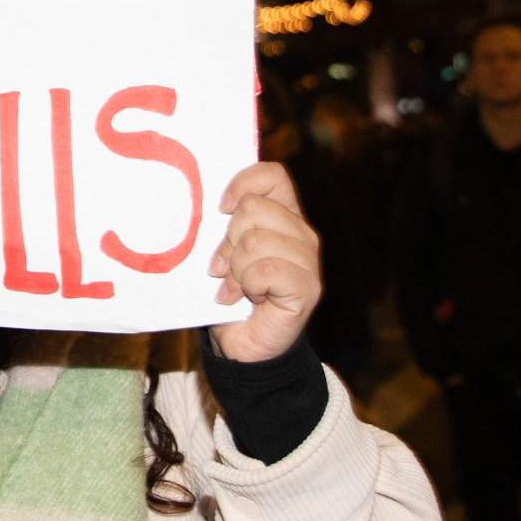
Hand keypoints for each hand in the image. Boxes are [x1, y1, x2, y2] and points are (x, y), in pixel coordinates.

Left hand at [206, 163, 321, 365]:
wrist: (243, 345)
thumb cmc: (229, 293)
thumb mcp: (223, 251)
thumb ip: (224, 225)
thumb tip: (211, 205)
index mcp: (284, 216)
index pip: (272, 176)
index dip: (243, 184)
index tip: (221, 209)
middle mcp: (302, 233)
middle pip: (254, 208)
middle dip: (228, 240)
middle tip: (224, 267)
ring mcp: (309, 261)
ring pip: (255, 241)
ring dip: (235, 268)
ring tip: (236, 286)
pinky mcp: (307, 288)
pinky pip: (264, 270)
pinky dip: (246, 285)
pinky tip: (246, 298)